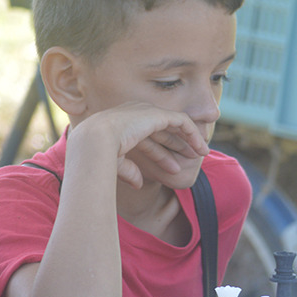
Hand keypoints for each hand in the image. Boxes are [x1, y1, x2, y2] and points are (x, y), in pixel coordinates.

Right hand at [68, 103, 209, 187]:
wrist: (94, 142)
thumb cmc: (99, 156)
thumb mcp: (115, 165)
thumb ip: (129, 171)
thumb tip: (139, 185)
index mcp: (121, 124)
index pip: (147, 138)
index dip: (161, 153)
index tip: (174, 168)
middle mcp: (134, 114)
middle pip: (162, 130)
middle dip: (177, 145)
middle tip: (191, 159)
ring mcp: (146, 111)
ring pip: (175, 125)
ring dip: (189, 139)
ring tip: (202, 154)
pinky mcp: (158, 113)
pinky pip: (183, 122)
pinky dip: (193, 134)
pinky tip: (201, 148)